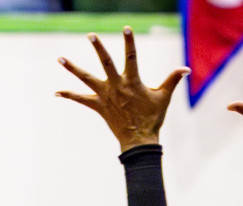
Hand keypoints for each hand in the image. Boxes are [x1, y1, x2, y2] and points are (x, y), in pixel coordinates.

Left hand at [57, 27, 187, 151]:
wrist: (139, 140)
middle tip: (90, 35)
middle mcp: (116, 86)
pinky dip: (69, 95)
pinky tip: (56, 92)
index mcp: (132, 82)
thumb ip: (172, 80)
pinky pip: (81, 99)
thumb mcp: (163, 97)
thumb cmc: (153, 118)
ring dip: (72, 68)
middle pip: (105, 63)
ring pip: (86, 78)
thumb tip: (186, 69)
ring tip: (60, 58)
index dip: (130, 42)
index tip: (126, 28)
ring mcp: (105, 95)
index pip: (131, 57)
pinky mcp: (98, 106)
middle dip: (98, 48)